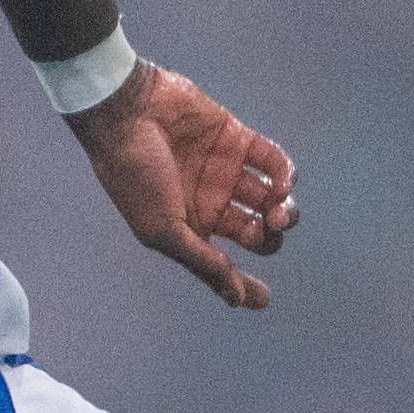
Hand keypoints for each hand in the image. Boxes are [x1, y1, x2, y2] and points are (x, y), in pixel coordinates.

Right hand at [69, 61, 298, 308]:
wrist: (127, 113)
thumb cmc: (136, 175)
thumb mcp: (164, 230)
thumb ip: (203, 262)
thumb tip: (235, 299)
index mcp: (188, 228)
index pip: (224, 264)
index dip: (244, 284)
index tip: (263, 299)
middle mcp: (209, 201)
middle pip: (256, 231)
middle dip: (270, 237)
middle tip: (267, 229)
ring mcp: (225, 170)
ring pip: (271, 198)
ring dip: (284, 210)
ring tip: (278, 211)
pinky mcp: (237, 138)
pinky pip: (274, 162)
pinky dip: (286, 176)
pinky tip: (283, 185)